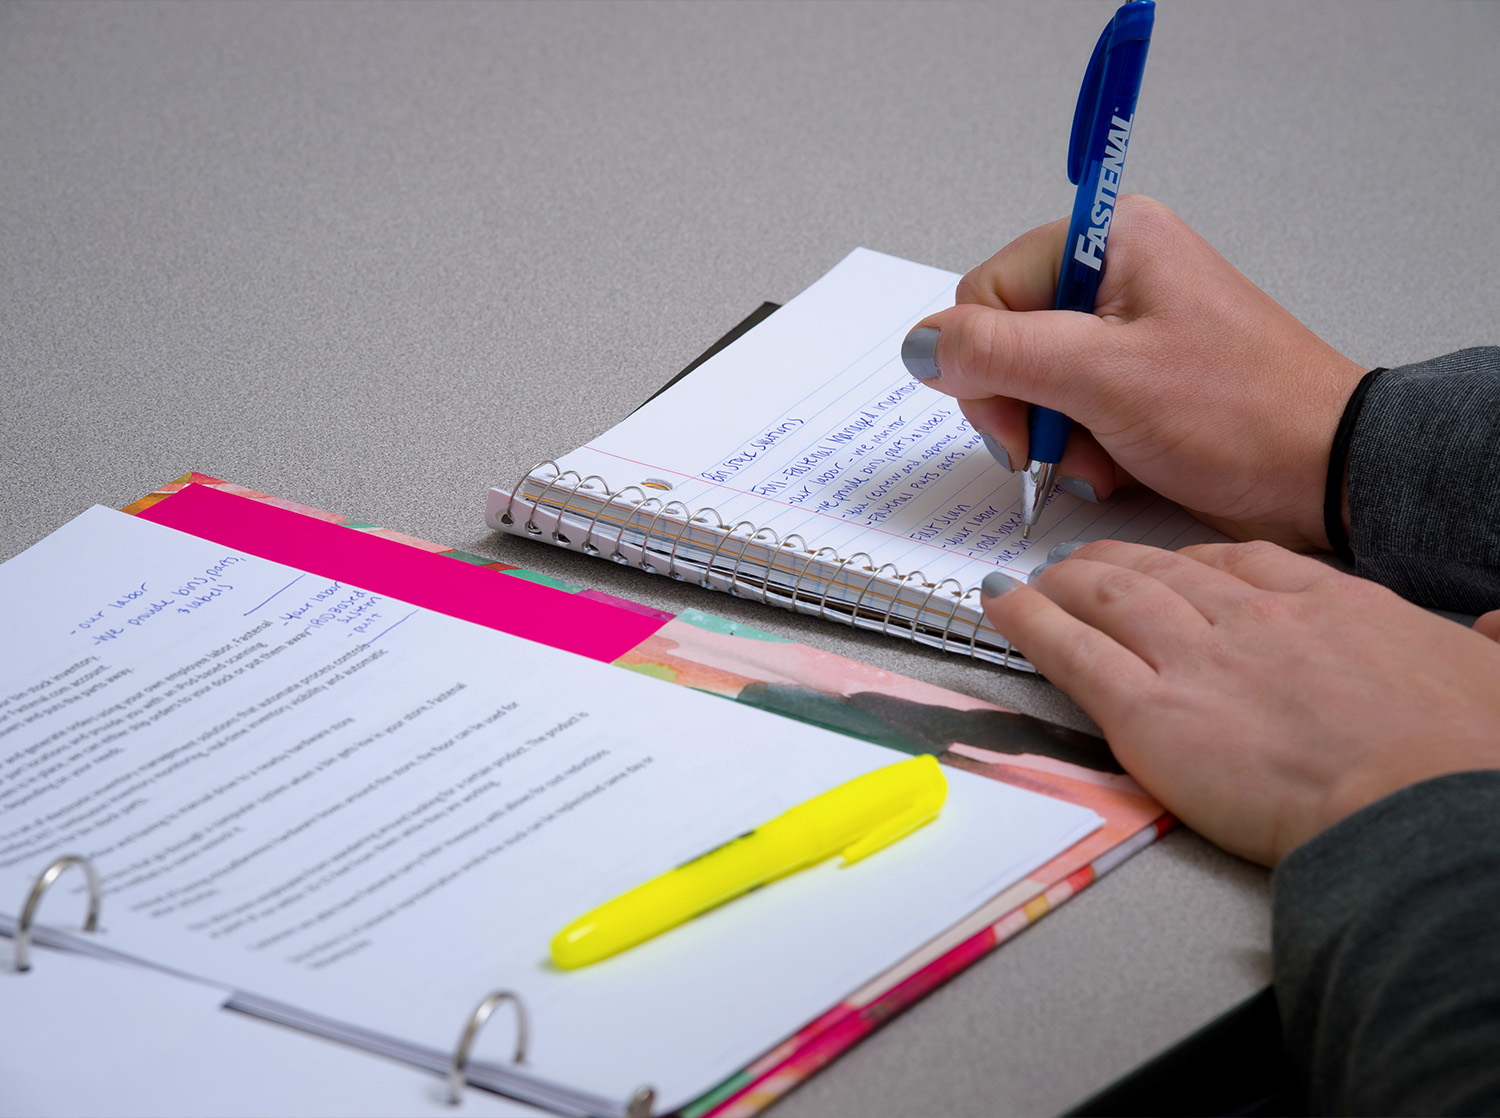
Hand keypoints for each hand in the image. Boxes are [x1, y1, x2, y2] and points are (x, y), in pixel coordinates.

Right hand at [904, 196, 1367, 550]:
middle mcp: (1113, 276)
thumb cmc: (1241, 414)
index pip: (985, 294)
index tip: (1018, 421)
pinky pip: (1068, 411)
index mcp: (1109, 240)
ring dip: (1052, 438)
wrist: (1325, 475)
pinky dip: (1079, 449)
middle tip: (1056, 446)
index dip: (984, 364)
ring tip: (1102, 460)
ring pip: (1030, 385)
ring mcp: (1125, 332)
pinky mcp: (1137, 380)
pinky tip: (1115, 466)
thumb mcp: (1103, 376)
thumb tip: (920, 344)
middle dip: (1021, 408)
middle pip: (1002, 342)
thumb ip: (998, 352)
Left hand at [981, 541, 1499, 865]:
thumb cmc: (1466, 751)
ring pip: (1107, 598)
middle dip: (1114, 563)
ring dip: (1063, 583)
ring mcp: (1194, 658)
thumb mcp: (1489, 673)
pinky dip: (1027, 622)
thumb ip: (1481, 647)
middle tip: (1082, 564)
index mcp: (1329, 603)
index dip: (1194, 562)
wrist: (1425, 803)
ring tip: (1034, 580)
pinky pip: (1070, 652)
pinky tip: (1002, 605)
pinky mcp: (1149, 711)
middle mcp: (1251, 617)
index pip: (1243, 563)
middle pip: (1162, 571)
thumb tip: (1497, 632)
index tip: (1174, 563)